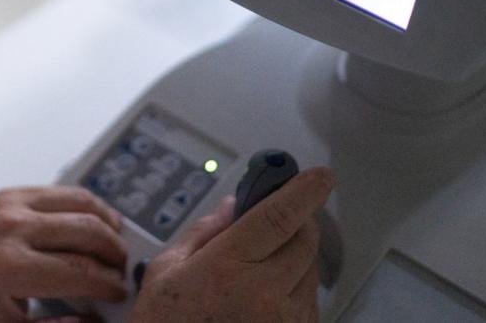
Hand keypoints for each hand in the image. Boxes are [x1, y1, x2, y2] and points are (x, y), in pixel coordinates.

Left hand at [0, 186, 128, 321]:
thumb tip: (96, 322)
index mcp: (8, 269)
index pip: (81, 272)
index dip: (109, 285)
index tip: (120, 295)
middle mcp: (11, 229)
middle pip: (88, 232)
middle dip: (114, 253)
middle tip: (122, 272)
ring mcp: (10, 206)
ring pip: (81, 203)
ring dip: (107, 223)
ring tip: (116, 247)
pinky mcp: (10, 194)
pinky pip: (61, 193)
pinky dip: (86, 206)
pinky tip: (96, 223)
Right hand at [130, 167, 333, 322]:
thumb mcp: (166, 270)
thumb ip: (205, 232)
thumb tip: (236, 206)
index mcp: (227, 270)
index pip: (278, 218)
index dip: (302, 191)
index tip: (319, 176)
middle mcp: (264, 296)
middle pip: (304, 241)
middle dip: (298, 220)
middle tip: (282, 213)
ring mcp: (284, 322)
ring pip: (310, 272)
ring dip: (295, 257)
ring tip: (262, 266)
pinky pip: (308, 302)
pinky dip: (295, 288)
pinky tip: (267, 293)